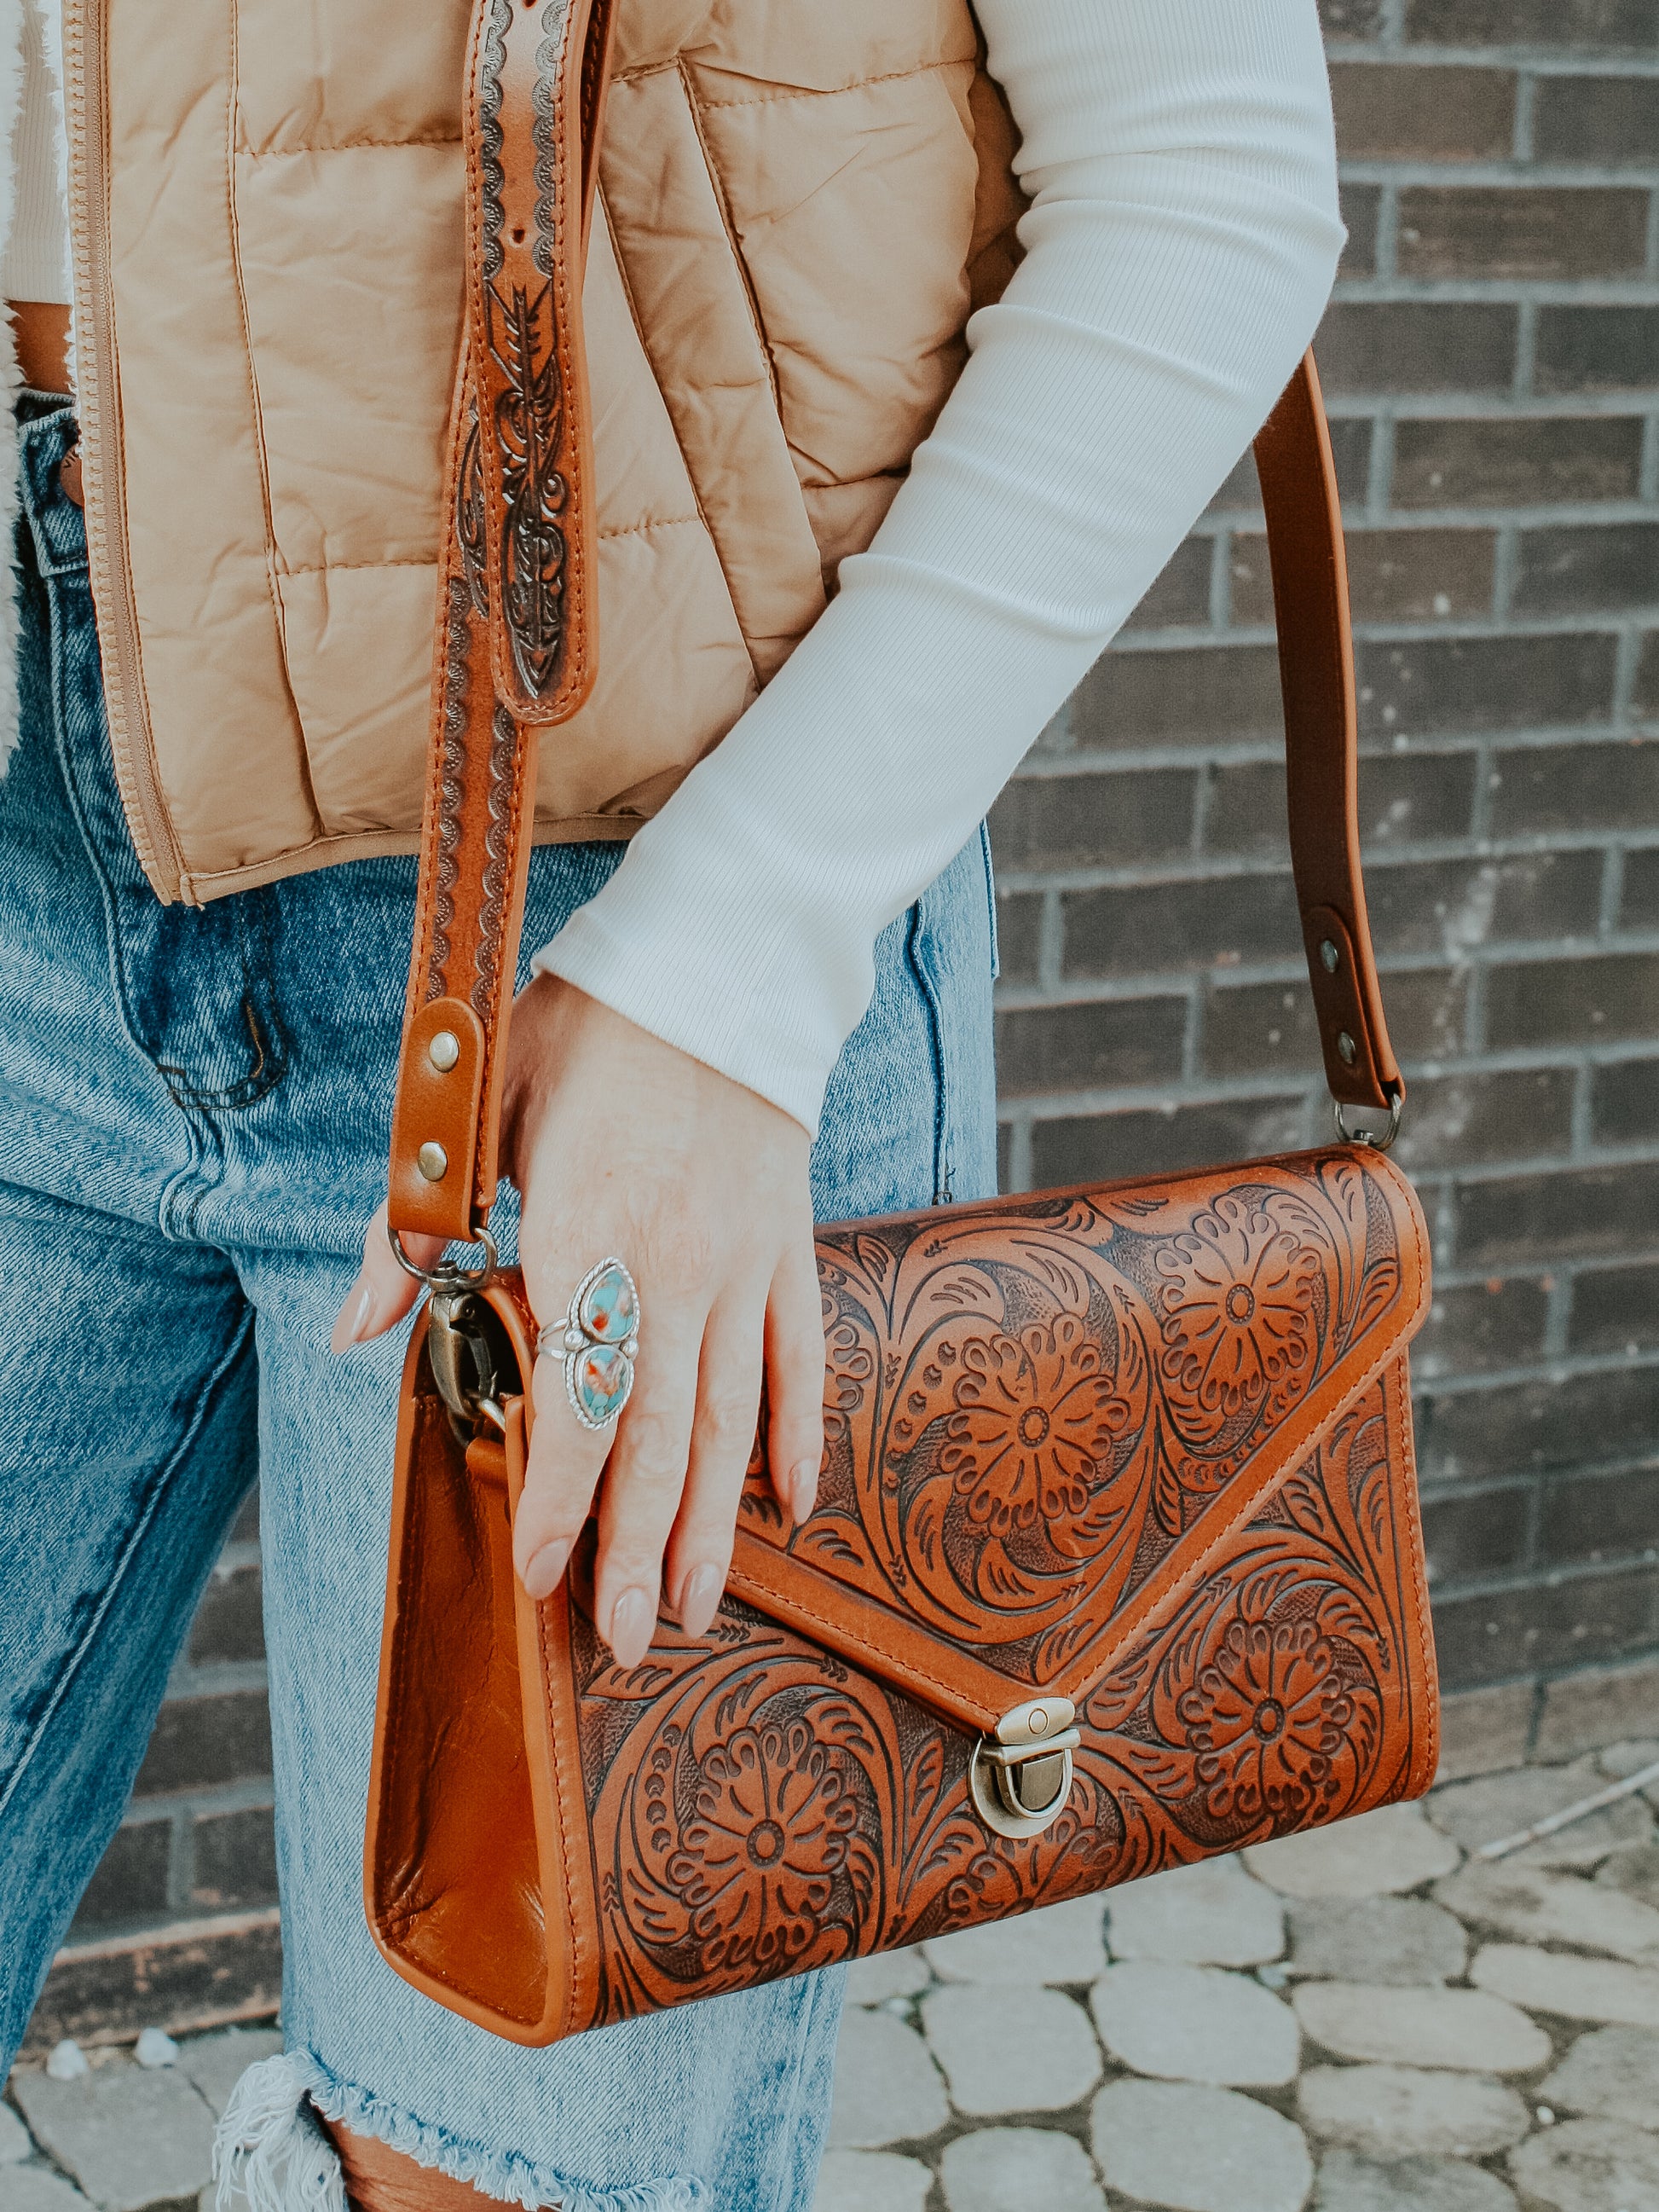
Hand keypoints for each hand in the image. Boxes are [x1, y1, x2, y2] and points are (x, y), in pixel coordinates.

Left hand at [334, 978, 824, 1665]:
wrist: (718, 958)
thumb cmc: (587, 1028)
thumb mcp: (478, 1110)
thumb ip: (415, 1228)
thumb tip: (359, 1331)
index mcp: (593, 1233)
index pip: (578, 1397)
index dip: (557, 1497)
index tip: (542, 1577)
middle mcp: (680, 1266)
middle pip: (661, 1435)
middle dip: (636, 1546)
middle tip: (623, 1641)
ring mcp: (746, 1262)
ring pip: (732, 1417)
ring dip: (712, 1522)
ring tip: (692, 1608)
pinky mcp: (789, 1246)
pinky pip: (799, 1358)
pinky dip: (797, 1435)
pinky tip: (791, 1506)